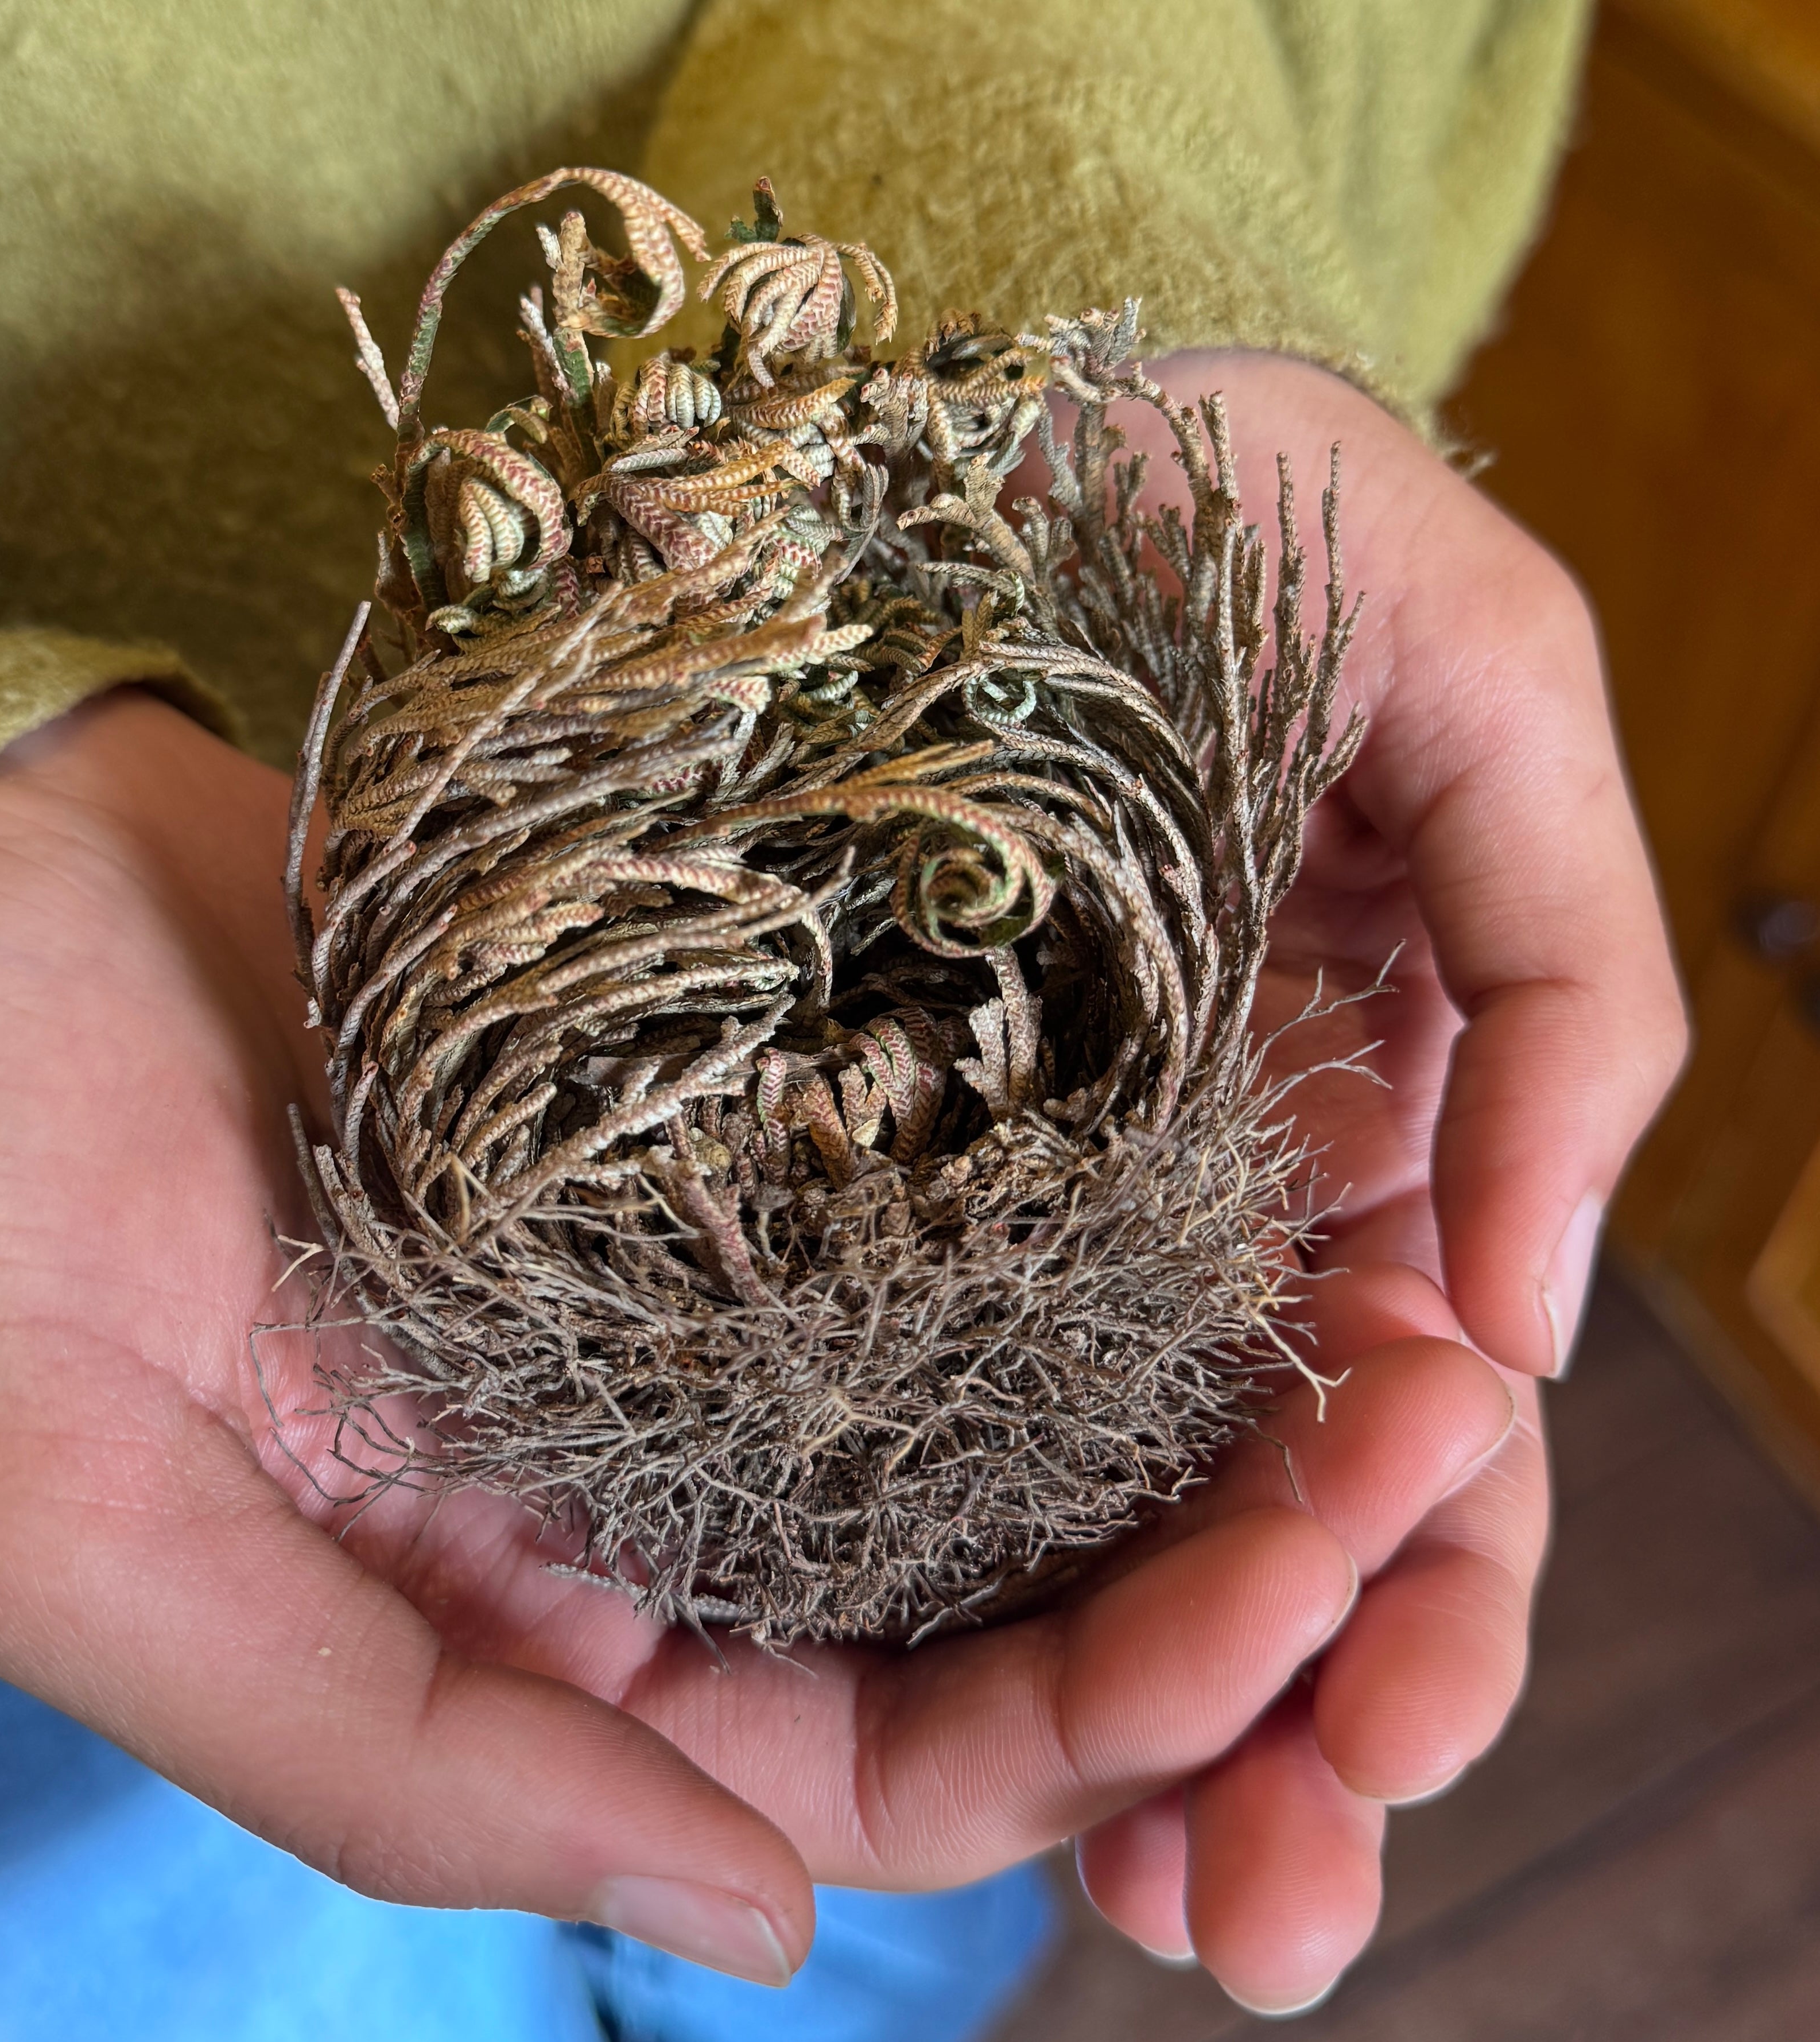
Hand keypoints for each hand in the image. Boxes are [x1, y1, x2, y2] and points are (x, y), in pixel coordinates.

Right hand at [0, 685, 1514, 1988]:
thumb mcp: (75, 1520)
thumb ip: (389, 1763)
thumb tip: (763, 1934)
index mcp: (521, 1646)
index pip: (875, 1768)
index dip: (1101, 1724)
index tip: (1293, 1610)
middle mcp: (644, 1495)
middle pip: (1000, 1602)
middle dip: (1233, 1567)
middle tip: (1439, 1443)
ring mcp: (698, 1305)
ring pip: (1015, 1419)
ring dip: (1212, 1397)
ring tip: (1411, 1320)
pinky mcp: (720, 1132)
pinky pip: (957, 1214)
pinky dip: (1102, 1224)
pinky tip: (1243, 1172)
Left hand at [1037, 353, 1683, 2012]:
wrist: (950, 434)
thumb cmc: (1228, 517)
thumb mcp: (1482, 685)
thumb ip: (1564, 978)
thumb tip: (1537, 1315)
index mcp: (1366, 1112)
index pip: (1436, 1408)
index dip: (1436, 1585)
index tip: (1389, 1747)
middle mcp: (1207, 1196)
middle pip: (1284, 1512)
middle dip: (1301, 1723)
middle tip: (1268, 1916)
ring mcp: (1031, 1203)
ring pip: (1119, 1506)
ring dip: (1153, 1718)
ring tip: (1159, 1909)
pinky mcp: (867, 1175)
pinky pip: (938, 1401)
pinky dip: (973, 1572)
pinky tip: (979, 1748)